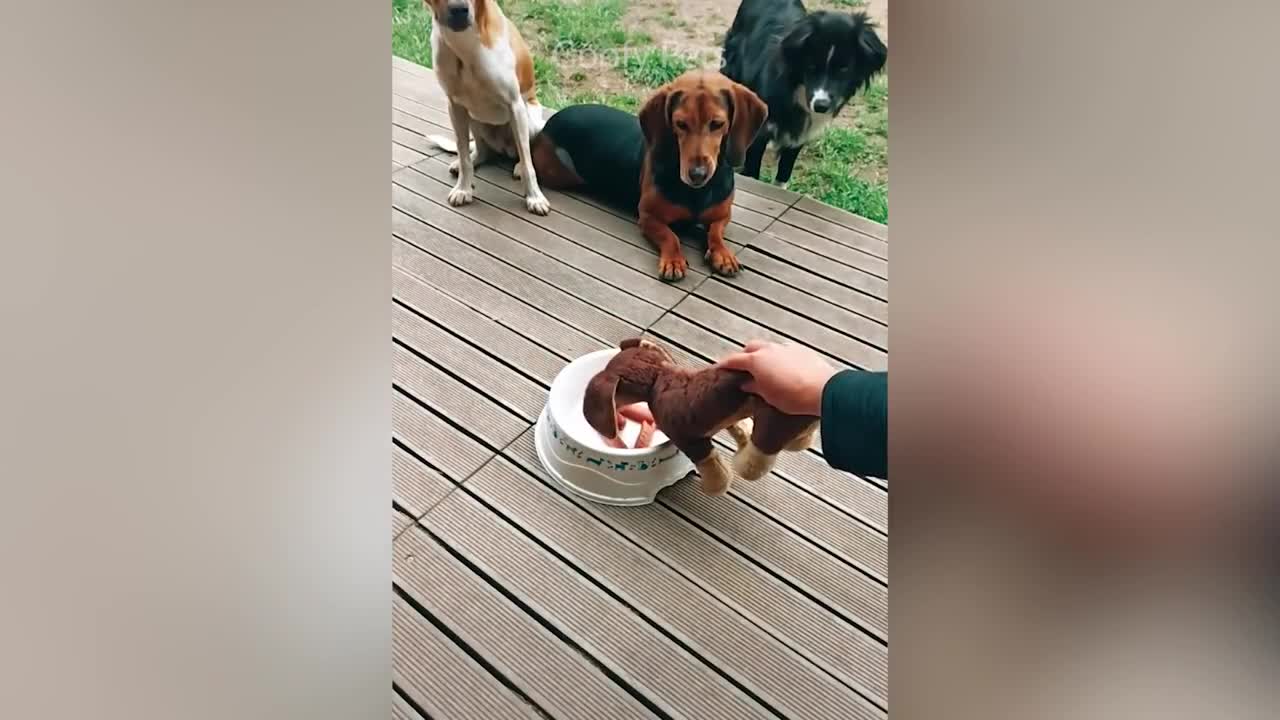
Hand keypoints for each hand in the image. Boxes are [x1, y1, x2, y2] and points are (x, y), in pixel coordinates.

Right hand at [715, 340, 835, 416]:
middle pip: (751, 347)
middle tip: (742, 368)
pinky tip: (783, 368)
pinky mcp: (802, 351)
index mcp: (756, 360)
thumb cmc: (794, 397)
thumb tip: (747, 384)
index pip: (734, 360)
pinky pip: (785, 351)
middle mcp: (770, 349)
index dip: (724, 364)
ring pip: (769, 347)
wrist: (823, 390)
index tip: (718, 368)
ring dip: (763, 355)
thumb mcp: (768, 396)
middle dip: (744, 355)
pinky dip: (779, 357)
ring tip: (764, 369)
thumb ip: (754, 387)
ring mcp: (787, 348)